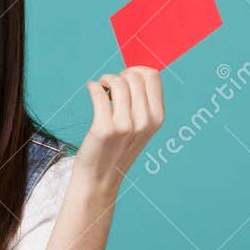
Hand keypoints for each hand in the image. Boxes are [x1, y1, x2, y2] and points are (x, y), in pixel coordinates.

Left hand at [77, 66, 164, 187]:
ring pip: (117, 81)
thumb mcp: (140, 128)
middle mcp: (144, 122)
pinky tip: (92, 90)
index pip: (153, 76)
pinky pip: (98, 92)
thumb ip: (142, 102)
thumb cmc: (117, 148)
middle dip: (119, 75)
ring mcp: (125, 125)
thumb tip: (135, 72)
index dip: (136, 71)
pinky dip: (93, 86)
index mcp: (157, 119)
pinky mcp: (104, 128)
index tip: (125, 78)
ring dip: (105, 79)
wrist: (100, 178)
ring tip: (101, 88)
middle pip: (134, 76)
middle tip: (110, 87)